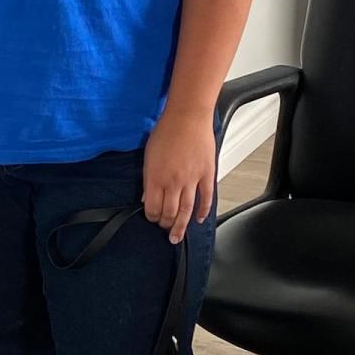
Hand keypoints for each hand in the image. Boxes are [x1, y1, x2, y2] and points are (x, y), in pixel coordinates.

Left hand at [142, 105, 215, 243]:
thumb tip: (147, 196)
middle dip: (166, 225)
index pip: (152, 208)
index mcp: (156, 178)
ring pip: (186, 210)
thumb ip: (148, 179)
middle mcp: (173, 182)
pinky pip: (206, 198)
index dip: (152, 217)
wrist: (187, 117)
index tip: (152, 219)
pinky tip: (199, 219)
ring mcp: (192, 179)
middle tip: (165, 230)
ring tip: (178, 237)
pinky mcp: (206, 174)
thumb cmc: (166, 131)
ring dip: (181, 226)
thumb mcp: (148, 156)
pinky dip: (203, 211)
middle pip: (169, 212)